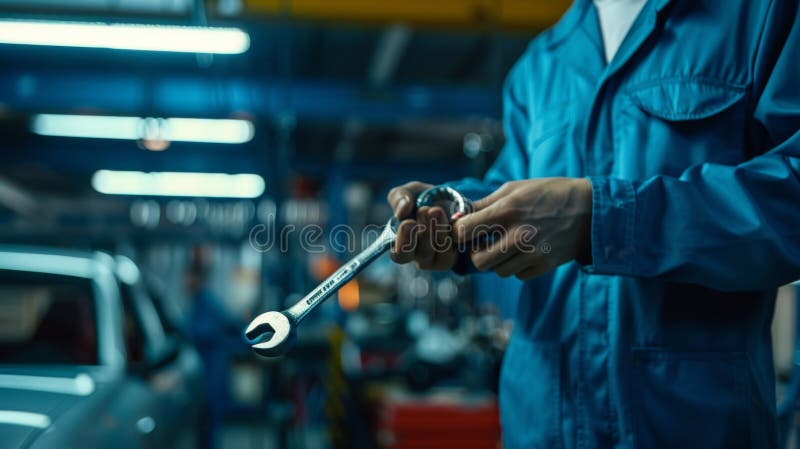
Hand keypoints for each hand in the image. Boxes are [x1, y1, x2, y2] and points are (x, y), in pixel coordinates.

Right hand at [387, 181, 457, 270]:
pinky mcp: (455, 255)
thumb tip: (402, 210)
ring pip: (440, 250)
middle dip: (424, 232)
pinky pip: (456, 248)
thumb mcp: (407, 193)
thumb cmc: (420, 200)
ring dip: (438, 229)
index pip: (399, 255)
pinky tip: (451, 218)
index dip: (404, 241)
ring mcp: (439, 258)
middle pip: (422, 253)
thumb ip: (398, 198)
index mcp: (403, 245)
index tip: (408, 223)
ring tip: (436, 210)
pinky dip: (454, 232)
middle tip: (424, 210)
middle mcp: (420, 257)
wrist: (447, 199)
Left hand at [455, 178, 591, 279]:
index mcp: (506, 211)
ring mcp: (533, 253)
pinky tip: (523, 252)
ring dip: (498, 261)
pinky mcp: (545, 265)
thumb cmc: (547, 194)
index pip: (464, 232)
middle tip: (484, 243)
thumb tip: (459, 216)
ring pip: (498, 272)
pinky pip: (518, 275)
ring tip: (506, 246)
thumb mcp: (515, 188)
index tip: (464, 231)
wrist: (588, 208)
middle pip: (479, 261)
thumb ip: (485, 203)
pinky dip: (517, 267)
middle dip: (477, 253)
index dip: (460, 233)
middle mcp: (518, 235)